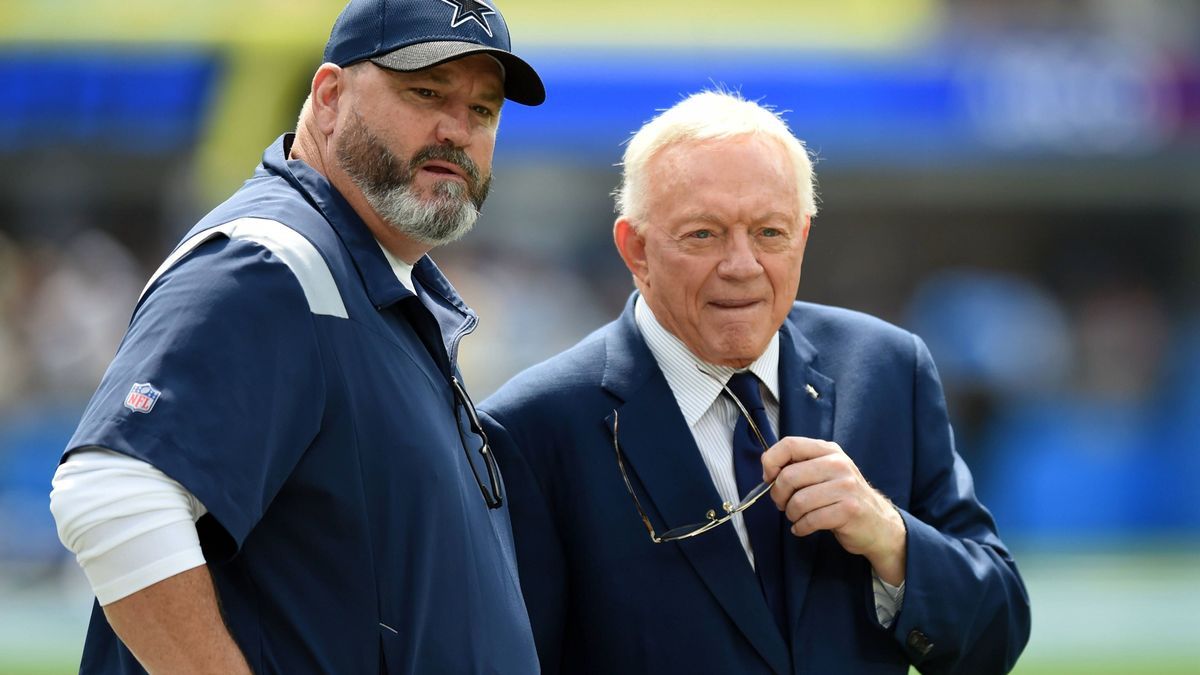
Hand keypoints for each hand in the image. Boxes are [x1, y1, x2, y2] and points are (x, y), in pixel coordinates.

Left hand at [761, 436, 906, 584]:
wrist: (878, 523)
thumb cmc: (844, 497)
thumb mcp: (826, 472)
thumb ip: (800, 465)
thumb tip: (767, 468)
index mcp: (829, 450)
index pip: (789, 444)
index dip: (771, 461)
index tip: (769, 477)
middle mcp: (838, 464)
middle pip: (788, 476)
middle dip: (778, 495)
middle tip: (783, 504)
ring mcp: (846, 487)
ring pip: (798, 501)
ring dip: (791, 514)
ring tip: (797, 517)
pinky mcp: (849, 510)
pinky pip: (810, 520)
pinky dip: (800, 527)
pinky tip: (803, 527)